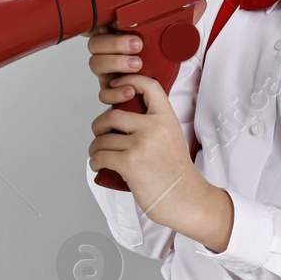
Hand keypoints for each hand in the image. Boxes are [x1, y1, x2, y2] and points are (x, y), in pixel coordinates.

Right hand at [86, 0, 205, 105]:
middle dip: (114, 44)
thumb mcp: (174, 37)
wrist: (166, 85)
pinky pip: (103, 92)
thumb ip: (183, 20)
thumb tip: (200, 2)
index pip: (99, 25)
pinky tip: (129, 90)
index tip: (112, 23)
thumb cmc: (163, 59)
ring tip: (138, 65)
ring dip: (116, 64)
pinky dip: (114, 92)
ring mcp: (108, 71)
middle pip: (95, 44)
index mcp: (118, 35)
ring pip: (96, 64)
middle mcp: (109, 52)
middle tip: (137, 45)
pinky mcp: (111, 91)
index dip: (99, 24)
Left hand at [87, 72, 197, 219]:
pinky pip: (100, 156)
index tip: (116, 86)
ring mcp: (140, 144)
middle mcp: (153, 127)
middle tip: (101, 136)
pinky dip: (95, 161)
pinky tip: (99, 165)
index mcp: (166, 119)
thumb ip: (153, 124)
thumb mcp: (172, 138)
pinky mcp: (129, 162)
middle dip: (99, 127)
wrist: (186, 198)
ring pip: (102, 139)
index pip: (148, 86)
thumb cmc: (176, 172)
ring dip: (96, 148)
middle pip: (111, 115)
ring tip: (100, 155)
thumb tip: (124, 116)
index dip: (128, 81)